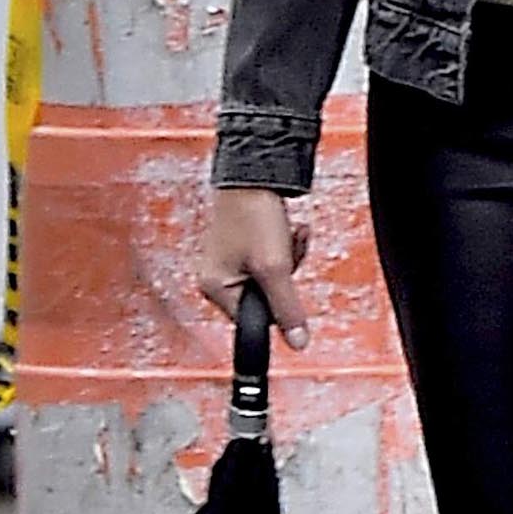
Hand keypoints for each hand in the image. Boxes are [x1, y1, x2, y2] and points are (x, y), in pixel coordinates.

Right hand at [199, 187, 313, 348]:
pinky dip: (286, 246)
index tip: (284, 282)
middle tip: (285, 251)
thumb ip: (287, 308)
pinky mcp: (244, 246)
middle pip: (266, 298)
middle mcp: (218, 277)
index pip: (253, 320)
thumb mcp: (275, 268)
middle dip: (285, 275)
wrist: (256, 171)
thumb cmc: (253, 214)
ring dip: (289, 258)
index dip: (276, 304)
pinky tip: (289, 229)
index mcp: (215, 287)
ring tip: (288, 235)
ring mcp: (231, 261)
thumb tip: (297, 343)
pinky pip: (273, 260)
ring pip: (274, 278)